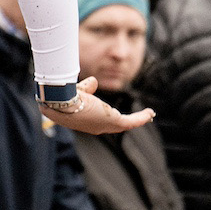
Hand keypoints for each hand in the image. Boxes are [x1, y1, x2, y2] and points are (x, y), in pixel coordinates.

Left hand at [41, 76, 155, 134]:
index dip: (107, 116)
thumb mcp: (77, 91)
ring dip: (137, 120)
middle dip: (126, 121)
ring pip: (124, 124)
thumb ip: (86, 88)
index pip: (98, 121)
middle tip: (137, 116)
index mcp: (84, 122)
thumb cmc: (63, 96)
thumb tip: (93, 81)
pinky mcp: (114, 121)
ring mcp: (104, 126)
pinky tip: (149, 113)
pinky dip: (141, 118)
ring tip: (147, 115)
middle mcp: (94, 127)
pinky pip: (132, 122)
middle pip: (113, 126)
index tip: (111, 110)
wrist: (60, 101)